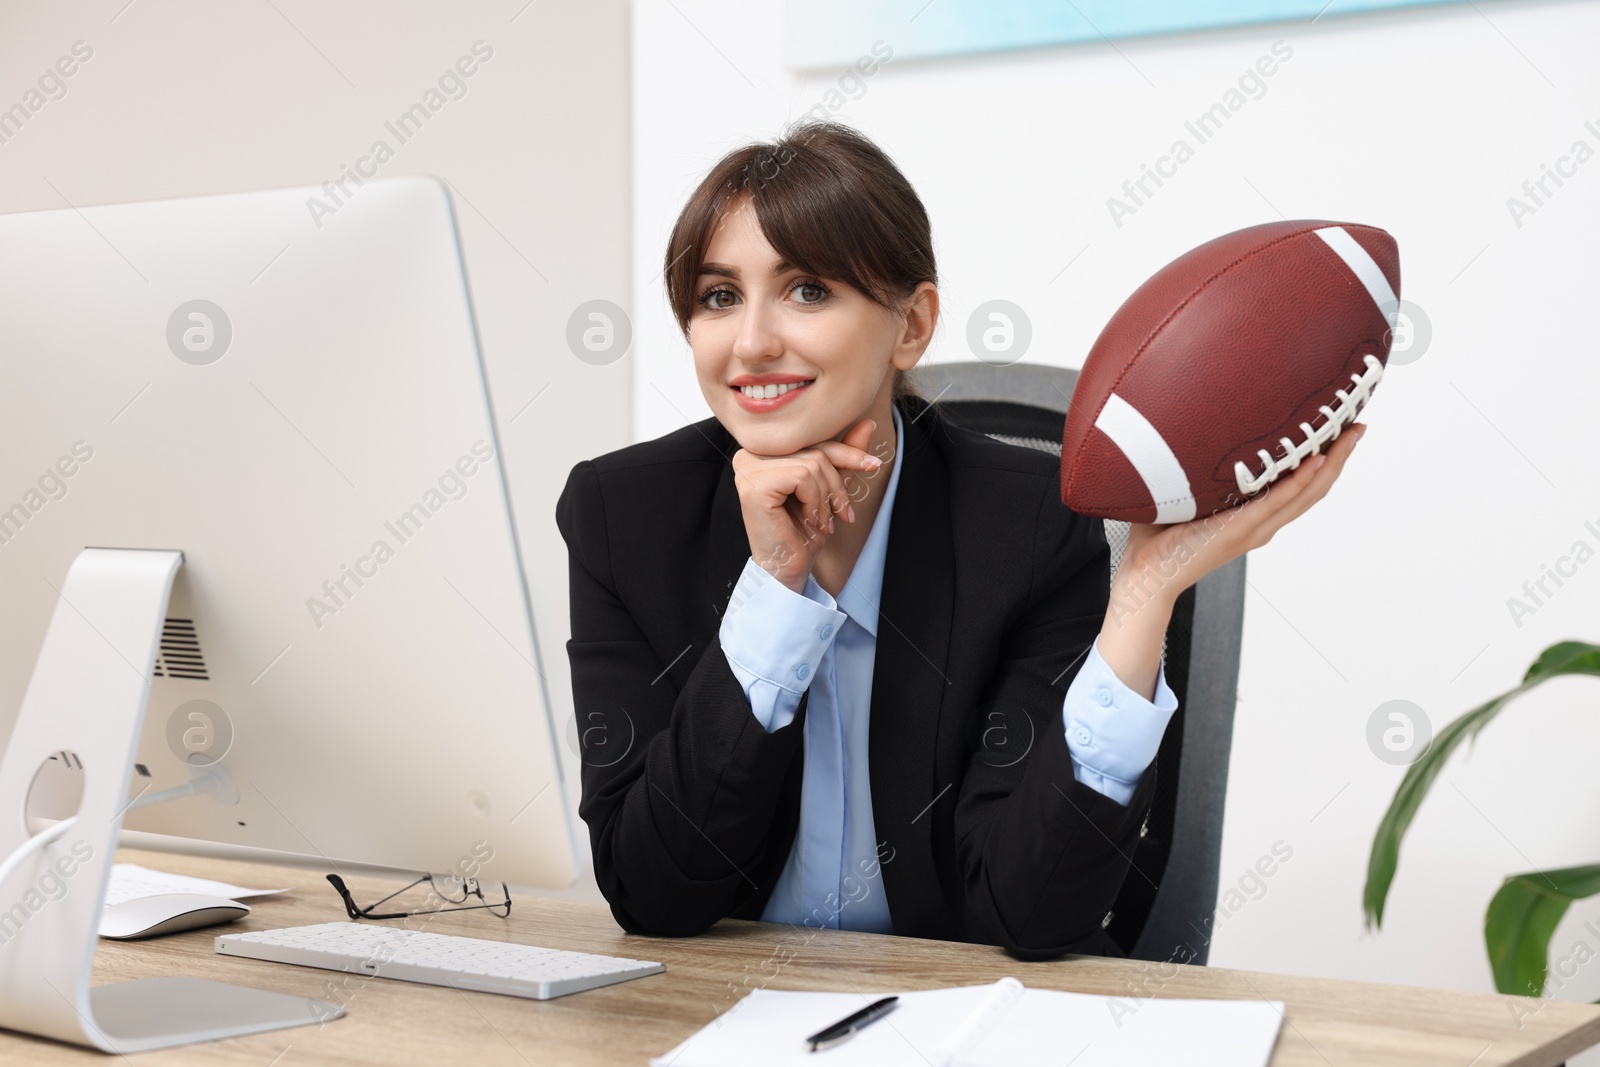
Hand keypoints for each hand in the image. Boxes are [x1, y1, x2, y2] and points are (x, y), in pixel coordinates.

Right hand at [730, 417, 881, 592]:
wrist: (786, 569)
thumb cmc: (802, 532)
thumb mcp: (828, 489)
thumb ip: (842, 458)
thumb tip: (867, 423)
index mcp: (764, 451)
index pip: (813, 440)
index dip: (847, 453)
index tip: (874, 465)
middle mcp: (750, 454)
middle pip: (815, 450)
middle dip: (838, 484)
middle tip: (843, 515)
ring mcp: (748, 467)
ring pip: (813, 464)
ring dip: (828, 498)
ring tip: (823, 522)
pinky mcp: (753, 484)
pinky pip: (803, 476)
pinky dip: (815, 501)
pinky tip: (810, 520)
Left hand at [1117, 422, 1368, 611]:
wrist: (1146, 573)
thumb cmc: (1159, 537)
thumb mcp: (1187, 495)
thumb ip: (1198, 470)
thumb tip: (1190, 431)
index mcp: (1255, 517)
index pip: (1300, 487)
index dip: (1324, 461)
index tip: (1339, 431)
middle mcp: (1263, 524)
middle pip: (1315, 488)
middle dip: (1340, 457)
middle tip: (1358, 427)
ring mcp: (1254, 529)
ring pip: (1305, 494)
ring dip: (1330, 463)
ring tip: (1349, 436)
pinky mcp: (1238, 530)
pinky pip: (1275, 502)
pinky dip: (1297, 481)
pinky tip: (1314, 460)